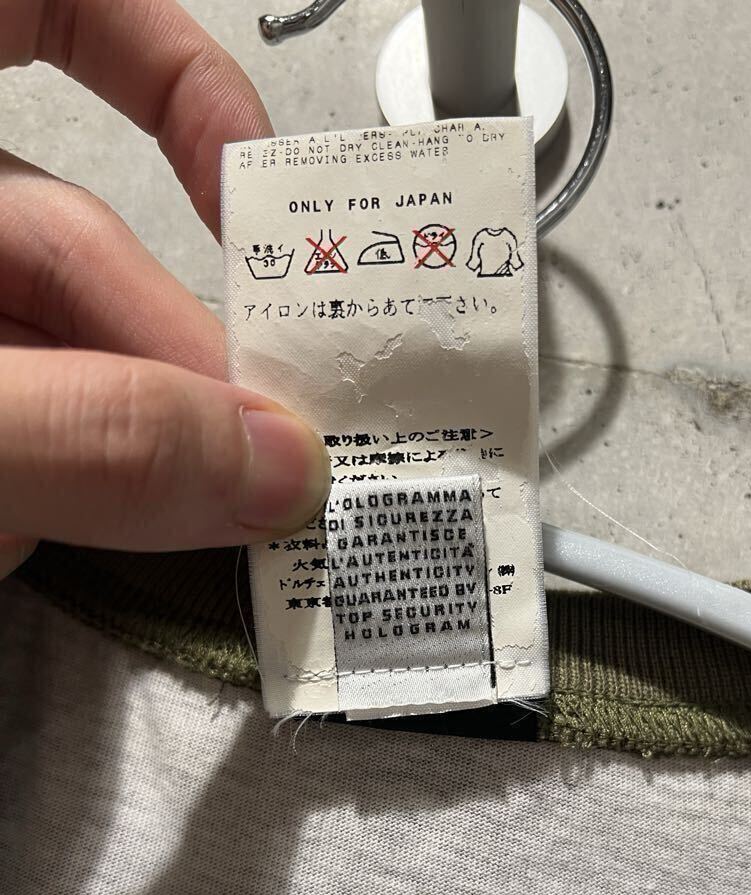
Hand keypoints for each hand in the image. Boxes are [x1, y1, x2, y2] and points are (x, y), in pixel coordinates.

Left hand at [0, 0, 330, 580]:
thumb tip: (268, 466)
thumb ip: (88, 433)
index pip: (44, 9)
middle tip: (249, 460)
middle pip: (70, 237)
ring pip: (47, 348)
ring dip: (117, 443)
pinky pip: (15, 415)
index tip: (243, 179)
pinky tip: (54, 531)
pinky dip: (52, 477)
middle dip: (170, 358)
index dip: (164, 66)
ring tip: (159, 523)